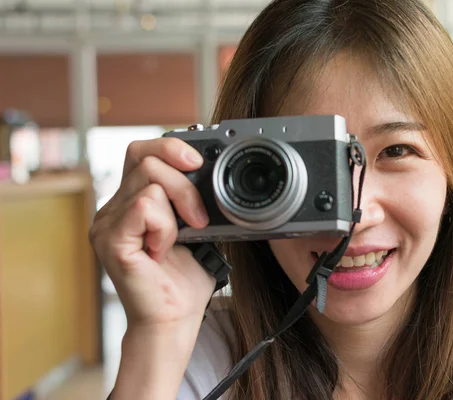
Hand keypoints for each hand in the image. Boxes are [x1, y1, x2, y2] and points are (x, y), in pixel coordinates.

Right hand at [89, 137, 215, 330]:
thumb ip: (192, 197)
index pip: (140, 151)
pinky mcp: (109, 239)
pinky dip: (165, 227)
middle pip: (146, 158)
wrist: (175, 318)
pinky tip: (163, 250)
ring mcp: (106, 223)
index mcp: (130, 202)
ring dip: (178, 210)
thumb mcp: (196, 226)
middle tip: (199, 217)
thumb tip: (207, 168)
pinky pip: (145, 208)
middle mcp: (113, 209)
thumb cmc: (185, 278)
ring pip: (149, 181)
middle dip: (184, 182)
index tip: (197, 163)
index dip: (169, 147)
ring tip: (179, 240)